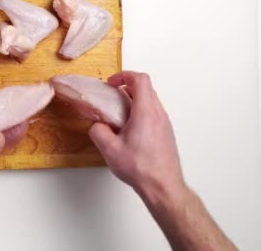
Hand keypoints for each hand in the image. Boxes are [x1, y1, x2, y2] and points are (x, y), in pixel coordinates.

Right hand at [88, 71, 184, 201]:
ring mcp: (165, 123)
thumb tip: (97, 125)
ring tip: (118, 114)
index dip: (124, 76)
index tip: (111, 83)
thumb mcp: (109, 150)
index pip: (140, 80)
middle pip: (146, 88)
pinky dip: (140, 111)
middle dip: (126, 87)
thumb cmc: (140, 168)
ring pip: (150, 100)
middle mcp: (159, 114)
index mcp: (146, 112)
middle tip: (111, 96)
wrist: (163, 186)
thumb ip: (98, 131)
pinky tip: (128, 129)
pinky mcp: (166, 133)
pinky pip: (153, 113)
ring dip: (133, 100)